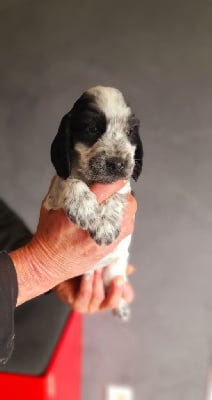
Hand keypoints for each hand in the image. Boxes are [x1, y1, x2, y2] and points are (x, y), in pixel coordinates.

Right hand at [10, 179, 136, 305]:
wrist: (48, 263)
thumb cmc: (48, 235)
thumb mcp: (50, 204)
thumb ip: (63, 185)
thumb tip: (74, 169)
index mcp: (78, 211)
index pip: (107, 189)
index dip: (116, 179)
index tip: (118, 175)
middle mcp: (94, 225)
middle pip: (126, 203)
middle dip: (124, 193)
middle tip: (116, 191)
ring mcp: (104, 238)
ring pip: (130, 216)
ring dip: (126, 207)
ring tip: (116, 204)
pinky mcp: (109, 248)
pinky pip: (127, 230)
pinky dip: (124, 221)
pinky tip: (115, 218)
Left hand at [54, 265, 134, 313]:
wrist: (61, 268)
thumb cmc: (83, 268)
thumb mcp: (102, 265)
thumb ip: (115, 267)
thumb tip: (130, 269)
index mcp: (111, 294)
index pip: (125, 297)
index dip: (127, 291)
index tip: (125, 279)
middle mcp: (101, 303)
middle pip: (114, 302)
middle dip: (116, 290)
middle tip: (118, 278)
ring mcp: (89, 306)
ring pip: (98, 297)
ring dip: (99, 281)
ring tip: (97, 267)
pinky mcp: (77, 305)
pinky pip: (84, 295)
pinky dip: (87, 284)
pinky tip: (88, 274)